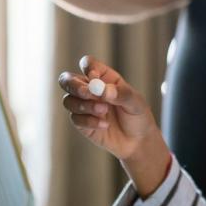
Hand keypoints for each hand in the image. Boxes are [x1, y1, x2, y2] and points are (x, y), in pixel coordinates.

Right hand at [58, 56, 170, 195]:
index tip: (94, 76)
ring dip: (84, 105)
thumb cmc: (138, 115)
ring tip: (104, 111)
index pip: (88, 64)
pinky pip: (75, 118)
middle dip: (74, 85)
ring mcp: (84, 106)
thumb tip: (103, 90)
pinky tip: (104, 125)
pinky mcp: (81, 122)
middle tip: (87, 93)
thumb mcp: (136, 102)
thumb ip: (120, 94)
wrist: (137, 141)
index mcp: (104, 77)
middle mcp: (90, 89)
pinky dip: (88, 121)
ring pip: (69, 100)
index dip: (87, 67)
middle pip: (68, 80)